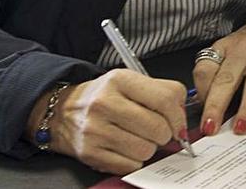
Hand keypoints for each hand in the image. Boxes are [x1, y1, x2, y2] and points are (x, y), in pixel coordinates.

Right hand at [26, 70, 187, 174]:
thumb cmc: (104, 97)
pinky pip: (131, 165)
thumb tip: (183, 116)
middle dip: (165, 134)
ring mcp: (95, 130)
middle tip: (158, 131)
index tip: (179, 123)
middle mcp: (105, 103)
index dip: (179, 116)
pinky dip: (134, 160)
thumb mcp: (130, 82)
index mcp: (120, 80)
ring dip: (149, 147)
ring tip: (139, 138)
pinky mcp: (90, 153)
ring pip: (146, 150)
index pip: (166, 100)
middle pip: (158, 128)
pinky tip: (126, 148)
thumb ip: (162, 92)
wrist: (63, 112)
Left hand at [194, 13, 245, 136]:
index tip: (201, 112)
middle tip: (211, 127)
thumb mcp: (227, 51)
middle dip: (217, 105)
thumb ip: (214, 74)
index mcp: (224, 48)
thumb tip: (203, 106)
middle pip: (227, 79)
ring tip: (240, 128)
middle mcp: (243, 52)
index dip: (200, 92)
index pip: (205, 68)